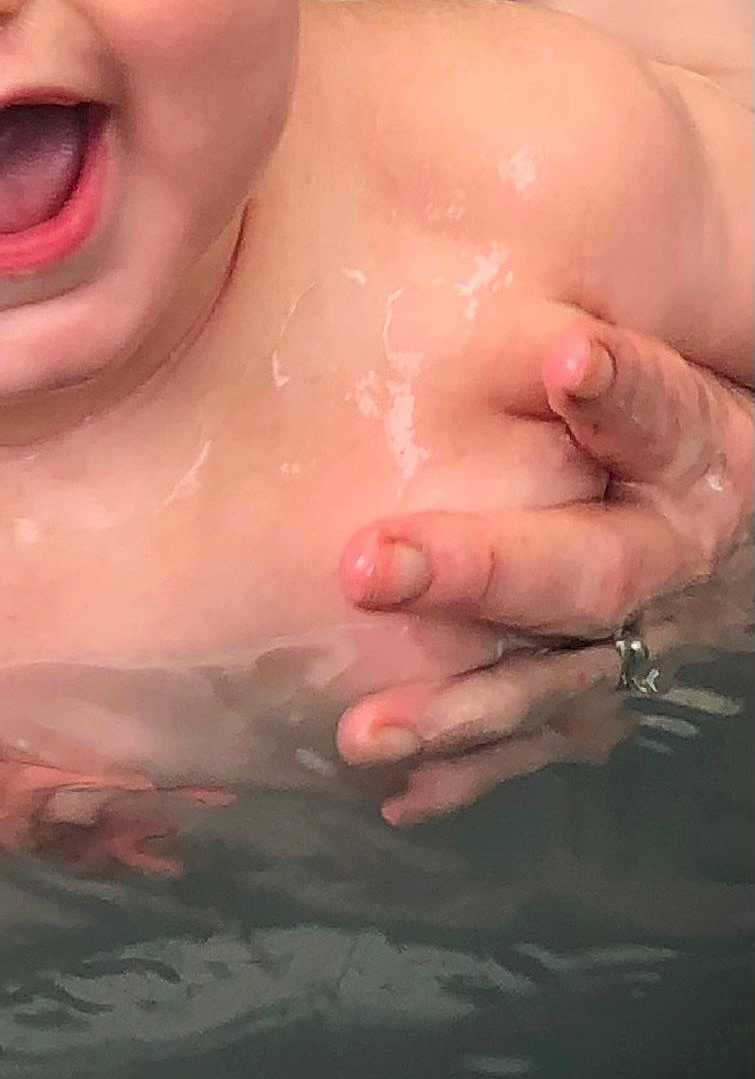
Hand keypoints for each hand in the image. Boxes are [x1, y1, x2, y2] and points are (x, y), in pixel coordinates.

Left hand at [336, 317, 753, 822]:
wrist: (741, 539)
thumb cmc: (672, 426)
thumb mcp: (661, 378)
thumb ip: (597, 350)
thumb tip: (525, 281)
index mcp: (700, 461)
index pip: (664, 421)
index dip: (621, 393)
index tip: (567, 357)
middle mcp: (674, 565)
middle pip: (585, 572)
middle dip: (478, 572)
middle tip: (370, 566)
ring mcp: (643, 647)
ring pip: (549, 686)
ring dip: (453, 714)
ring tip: (361, 732)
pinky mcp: (606, 702)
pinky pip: (534, 748)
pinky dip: (467, 776)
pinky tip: (394, 798)